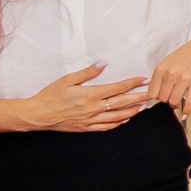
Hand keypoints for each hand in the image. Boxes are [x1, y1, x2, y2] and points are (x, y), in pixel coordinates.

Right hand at [19, 64, 151, 132]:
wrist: (37, 115)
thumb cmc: (50, 95)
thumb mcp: (67, 79)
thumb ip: (88, 72)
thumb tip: (104, 63)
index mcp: (90, 95)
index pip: (118, 88)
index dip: (133, 83)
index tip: (144, 79)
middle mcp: (93, 108)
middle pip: (122, 103)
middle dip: (139, 98)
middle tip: (153, 94)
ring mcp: (90, 120)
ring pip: (117, 117)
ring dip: (132, 111)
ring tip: (143, 106)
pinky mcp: (85, 128)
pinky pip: (106, 127)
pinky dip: (118, 123)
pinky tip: (125, 120)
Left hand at [147, 32, 190, 119]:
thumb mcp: (170, 60)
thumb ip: (162, 75)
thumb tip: (157, 90)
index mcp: (162, 68)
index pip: (152, 92)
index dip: (156, 97)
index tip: (160, 99)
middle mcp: (171, 74)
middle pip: (162, 98)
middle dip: (166, 101)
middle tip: (171, 100)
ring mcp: (184, 79)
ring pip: (174, 101)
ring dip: (176, 104)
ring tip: (179, 102)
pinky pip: (189, 102)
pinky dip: (187, 110)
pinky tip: (187, 112)